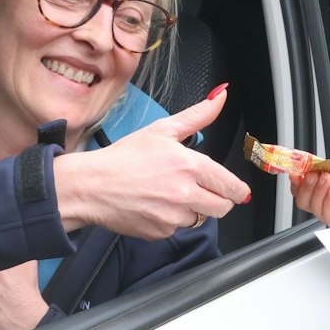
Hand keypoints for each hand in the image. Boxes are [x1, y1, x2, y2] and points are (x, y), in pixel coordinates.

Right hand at [54, 87, 249, 239]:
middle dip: (218, 200)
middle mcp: (185, 194)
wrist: (91, 186)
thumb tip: (221, 96)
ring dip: (192, 209)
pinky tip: (155, 205)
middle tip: (204, 191)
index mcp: (190, 166)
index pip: (231, 186)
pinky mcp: (160, 233)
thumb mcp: (162, 130)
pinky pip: (177, 228)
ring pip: (199, 218)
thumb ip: (197, 116)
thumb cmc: (124, 157)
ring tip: (169, 194)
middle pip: (222, 208)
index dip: (237, 190)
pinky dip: (171, 220)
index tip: (238, 191)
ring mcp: (173, 217)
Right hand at [291, 160, 329, 226]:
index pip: (298, 190)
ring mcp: (326, 213)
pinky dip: (329, 200)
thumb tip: (318, 164)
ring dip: (319, 190)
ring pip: (314, 207)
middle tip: (314, 174)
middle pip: (303, 201)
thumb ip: (327, 166)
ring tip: (327, 178)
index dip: (294, 183)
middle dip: (307, 185)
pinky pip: (328, 213)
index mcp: (315, 191)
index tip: (296, 173)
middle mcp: (319, 204)